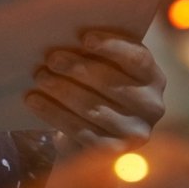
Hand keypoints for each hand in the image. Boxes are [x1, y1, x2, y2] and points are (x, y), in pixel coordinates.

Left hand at [23, 29, 165, 157]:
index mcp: (154, 77)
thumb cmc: (98, 89)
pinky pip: (80, 130)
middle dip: (79, 69)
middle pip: (113, 84)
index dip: (112, 47)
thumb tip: (68, 35)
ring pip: (94, 109)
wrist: (92, 135)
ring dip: (62, 91)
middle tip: (51, 59)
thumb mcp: (106, 68)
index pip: (138, 59)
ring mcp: (135, 132)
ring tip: (40, 77)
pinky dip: (54, 113)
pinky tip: (34, 100)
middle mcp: (153, 106)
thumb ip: (98, 53)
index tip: (85, 38)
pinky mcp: (113, 152)